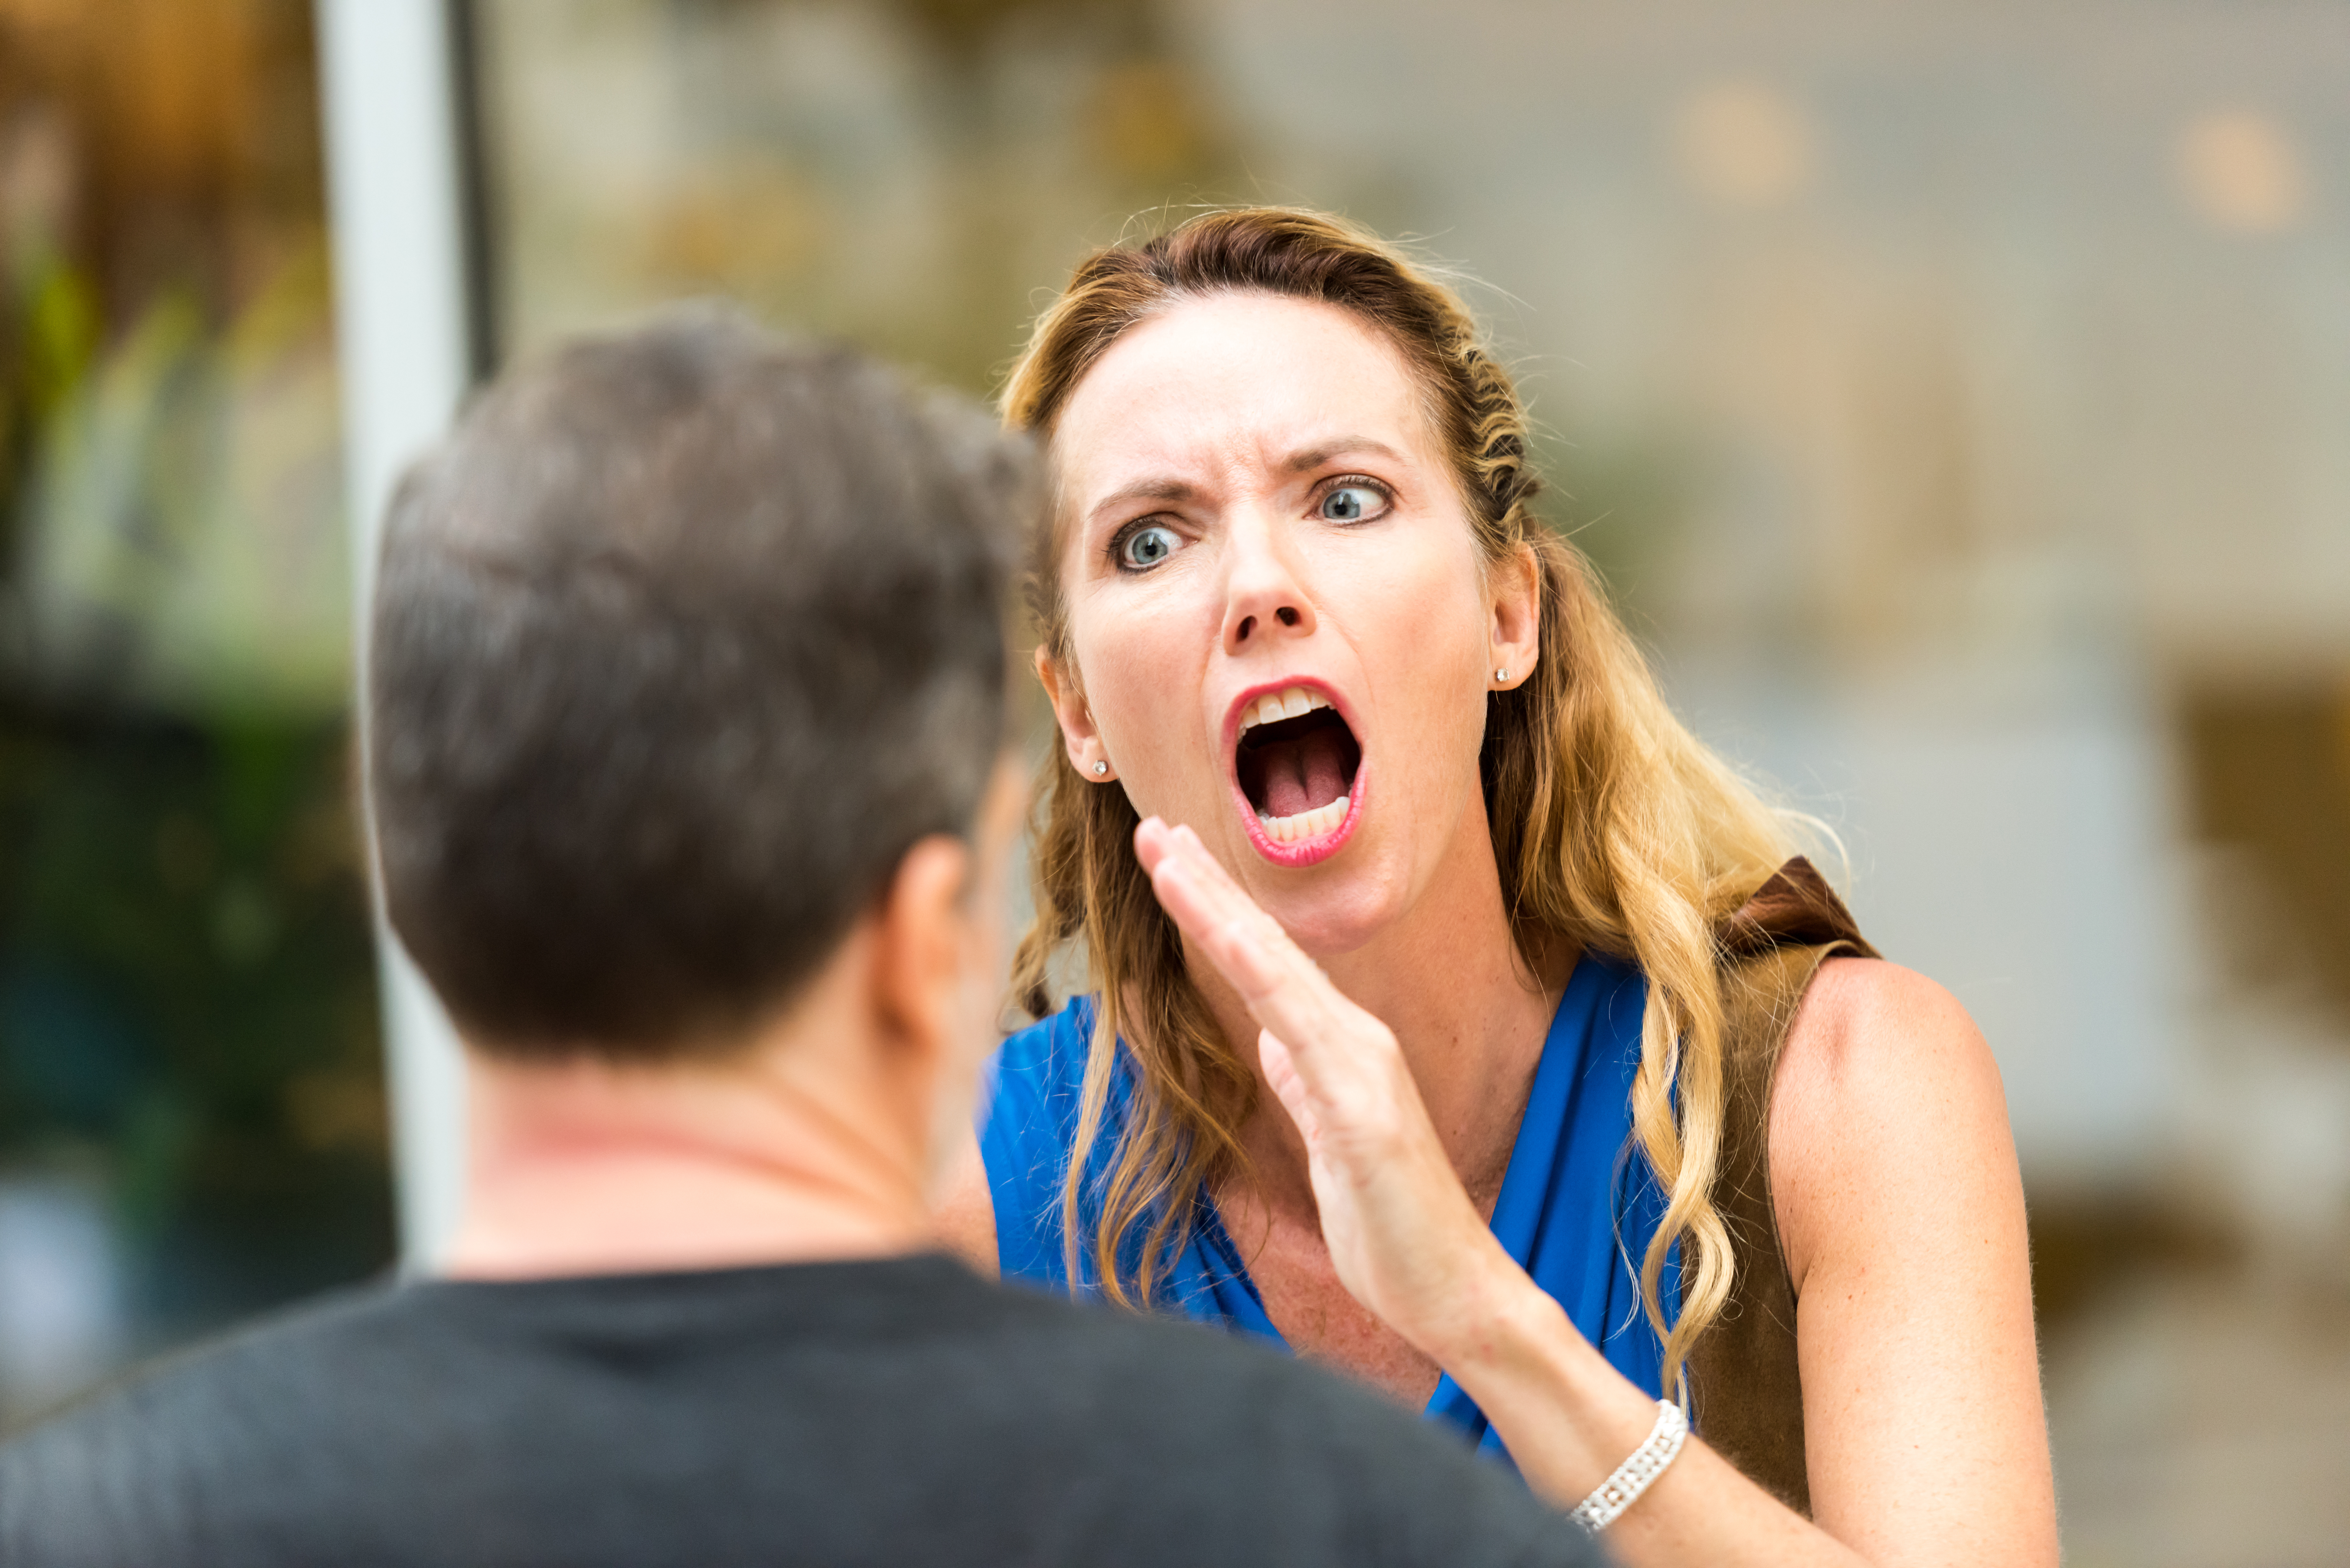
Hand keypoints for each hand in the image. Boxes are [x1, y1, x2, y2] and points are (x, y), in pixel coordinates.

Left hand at [1133, 817, 1523, 1359]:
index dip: (1215, 906)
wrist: (1453, 1290)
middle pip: (1265, 946)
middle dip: (1204, 884)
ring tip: (1169, 859)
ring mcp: (1362, 1071)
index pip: (1264, 963)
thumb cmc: (1390, 1222)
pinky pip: (1303, 1035)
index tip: (1169, 856)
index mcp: (1338, 1048)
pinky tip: (1233, 941)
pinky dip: (1267, 980)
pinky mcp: (1363, 1115)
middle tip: (1151, 826)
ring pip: (1276, 972)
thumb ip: (1303, 1081)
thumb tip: (1273, 1038)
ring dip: (1219, 910)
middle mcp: (1354, 1041)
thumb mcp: (1329, 1138)